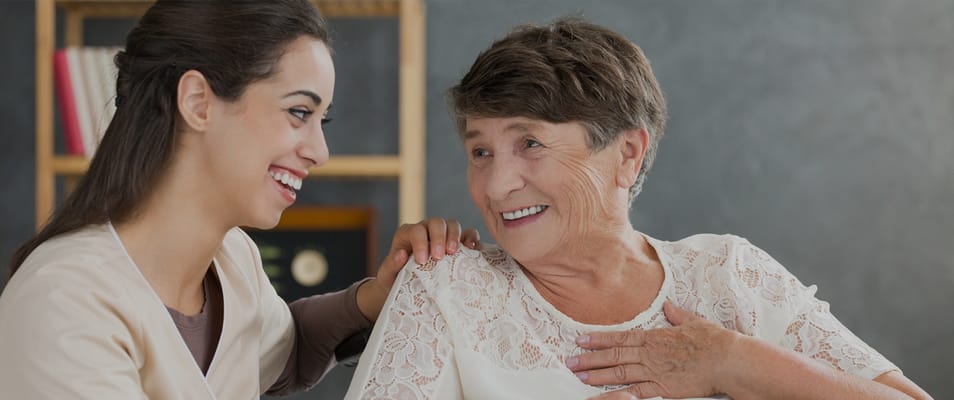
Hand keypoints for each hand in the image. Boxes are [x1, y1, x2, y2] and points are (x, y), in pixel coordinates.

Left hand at [356, 217, 479, 320]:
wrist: (406, 286)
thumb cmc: (395, 279)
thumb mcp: (388, 275)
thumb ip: (391, 265)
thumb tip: (401, 254)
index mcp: (407, 234)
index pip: (416, 230)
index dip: (420, 242)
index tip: (422, 261)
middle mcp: (425, 229)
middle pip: (436, 222)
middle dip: (439, 238)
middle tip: (439, 257)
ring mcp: (442, 235)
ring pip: (452, 224)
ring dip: (455, 236)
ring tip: (453, 253)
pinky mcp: (456, 243)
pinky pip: (468, 233)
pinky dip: (471, 238)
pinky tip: (471, 249)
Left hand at [569, 301, 739, 399]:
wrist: (727, 360)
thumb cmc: (714, 341)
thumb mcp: (693, 322)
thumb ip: (677, 315)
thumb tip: (668, 306)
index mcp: (655, 337)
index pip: (620, 338)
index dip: (598, 339)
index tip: (580, 339)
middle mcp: (650, 353)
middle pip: (613, 356)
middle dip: (590, 358)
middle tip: (570, 361)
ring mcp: (655, 371)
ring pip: (619, 373)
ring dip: (597, 375)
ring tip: (579, 375)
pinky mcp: (663, 388)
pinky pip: (636, 392)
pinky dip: (619, 394)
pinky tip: (605, 396)